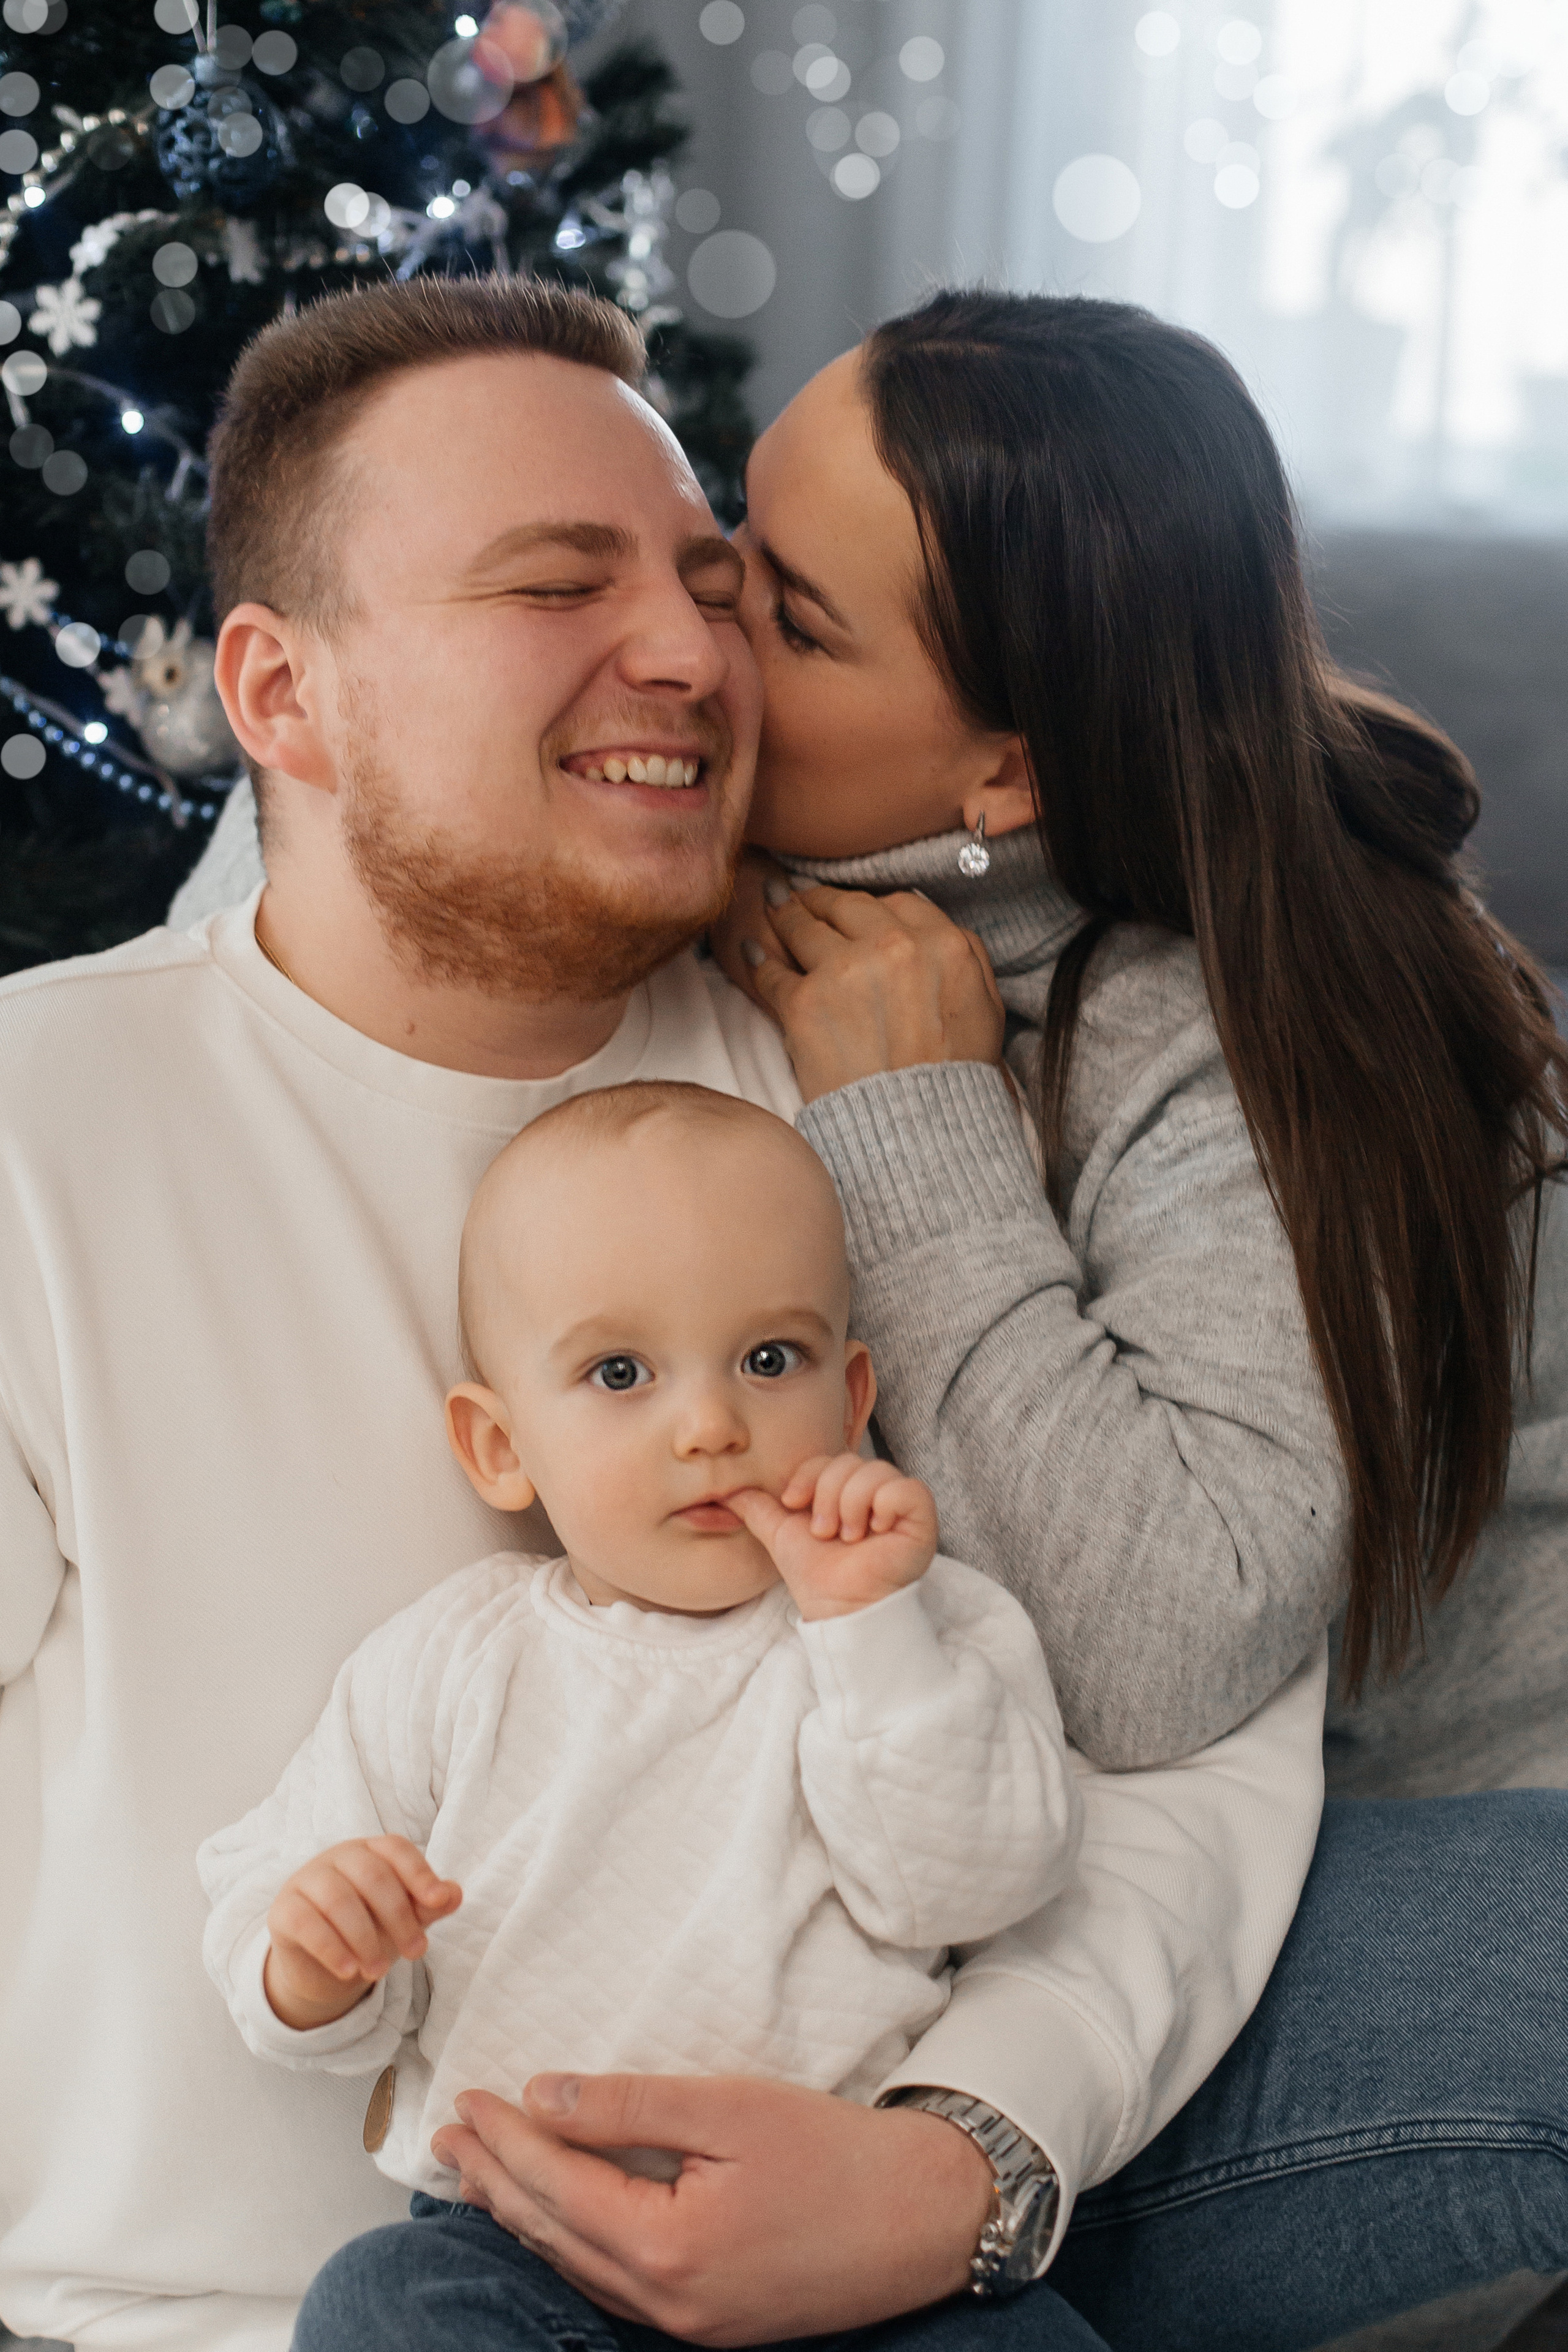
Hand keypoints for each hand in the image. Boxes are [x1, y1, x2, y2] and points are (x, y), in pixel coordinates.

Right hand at [263, 1835, 461, 2030]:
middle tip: (417, 1953)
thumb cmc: (373, 1928)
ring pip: (338, 1899)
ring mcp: (306, 1880)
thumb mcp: (405, 1918)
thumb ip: (429, 1905)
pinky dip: (331, 1948)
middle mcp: (338, 1857)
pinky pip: (305, 1923)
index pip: (396, 1849)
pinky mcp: (283, 1910)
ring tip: (380, 1971)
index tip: (439, 1903)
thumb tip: (455, 1894)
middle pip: (372, 1876)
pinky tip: (349, 1972)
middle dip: (399, 1916)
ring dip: (364, 1938)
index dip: (419, 1873)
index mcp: (371, 1851)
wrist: (325, 1965)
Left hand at [429, 2072, 992, 2344]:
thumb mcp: (729, 2107)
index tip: (468, 2096)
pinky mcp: (706, 2324)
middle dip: (494, 2180)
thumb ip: (630, 2104)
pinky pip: (611, 2286)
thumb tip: (543, 2096)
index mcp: (666, 2246)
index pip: (556, 2184)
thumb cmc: (834, 2154)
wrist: (922, 2219)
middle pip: (553, 2232)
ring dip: (522, 2215)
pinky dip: (568, 2244)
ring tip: (477, 2178)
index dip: (505, 2138)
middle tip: (445, 2138)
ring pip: (575, 2266)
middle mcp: (664, 2301)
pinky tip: (553, 2221)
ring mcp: (684, 2323)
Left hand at [714, 868, 1005, 1105]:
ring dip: (786, 916)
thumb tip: (936, 932)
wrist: (919, 1134)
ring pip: (804, 926)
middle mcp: (894, 946)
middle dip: (822, 900)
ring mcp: (845, 972)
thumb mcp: (986, 1010)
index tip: (853, 908)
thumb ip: (967, 959)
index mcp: (944, 944)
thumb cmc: (956, 1080)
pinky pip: (772, 971)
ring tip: (773, 910)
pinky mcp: (805, 1004)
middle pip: (846, 905)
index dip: (871, 905)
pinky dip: (758, 960)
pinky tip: (750, 951)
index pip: (898, 902)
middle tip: (802, 898)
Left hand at [730, 1456, 936, 1619]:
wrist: (838, 1609)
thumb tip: (726, 1491)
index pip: (828, 1458)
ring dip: (851, 1506)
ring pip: (875, 1472)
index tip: (793, 1504)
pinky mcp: (921, 1517)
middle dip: (827, 1497)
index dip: (807, 1475)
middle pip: (850, 1462)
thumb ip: (758, 1509)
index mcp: (847, 1491)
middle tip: (825, 1532)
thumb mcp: (781, 1535)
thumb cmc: (816, 1576)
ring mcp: (900, 1504)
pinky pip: (905, 1488)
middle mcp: (876, 1493)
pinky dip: (883, 1506)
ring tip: (849, 1538)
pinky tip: (875, 1532)